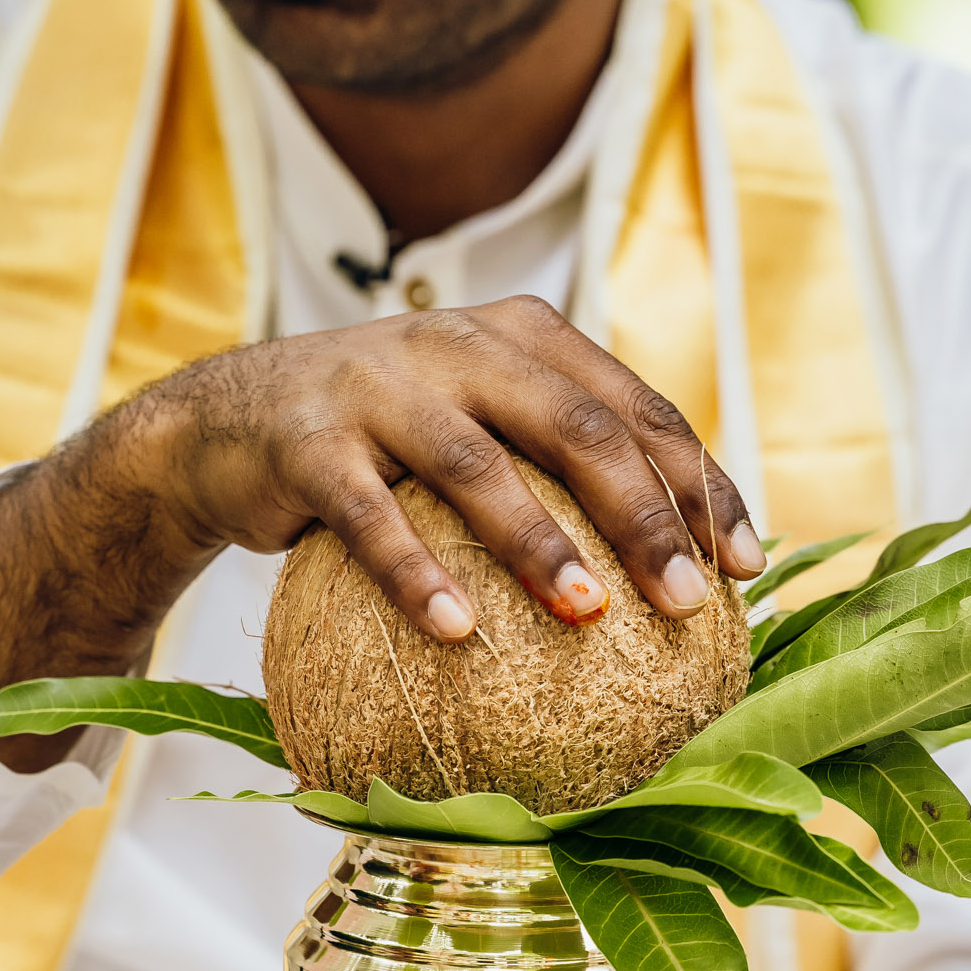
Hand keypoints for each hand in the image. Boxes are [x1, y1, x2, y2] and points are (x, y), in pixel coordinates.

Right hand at [0, 296, 763, 767]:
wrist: (224, 423)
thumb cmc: (387, 442)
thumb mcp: (480, 421)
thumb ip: (563, 460)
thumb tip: (689, 565)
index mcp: (523, 336)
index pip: (636, 407)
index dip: (697, 485)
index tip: (745, 567)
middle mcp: (459, 344)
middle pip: (576, 426)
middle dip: (644, 515)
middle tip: (689, 602)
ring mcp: (379, 386)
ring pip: (478, 464)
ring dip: (540, 544)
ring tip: (590, 618)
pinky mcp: (310, 442)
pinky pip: (371, 518)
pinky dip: (415, 576)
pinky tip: (456, 633)